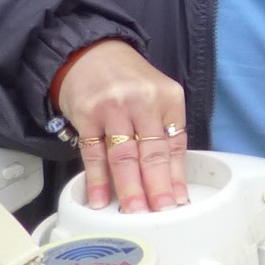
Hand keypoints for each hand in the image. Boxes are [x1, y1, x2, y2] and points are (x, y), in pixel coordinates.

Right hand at [56, 39, 187, 211]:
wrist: (91, 53)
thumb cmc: (128, 80)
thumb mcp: (156, 96)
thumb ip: (164, 131)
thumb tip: (169, 179)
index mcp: (168, 97)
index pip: (175, 144)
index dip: (176, 176)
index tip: (178, 201)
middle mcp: (143, 100)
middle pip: (152, 151)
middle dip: (157, 186)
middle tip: (160, 211)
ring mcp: (113, 107)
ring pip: (124, 155)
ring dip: (130, 187)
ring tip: (134, 211)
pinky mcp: (87, 114)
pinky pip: (94, 153)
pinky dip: (97, 179)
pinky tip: (100, 199)